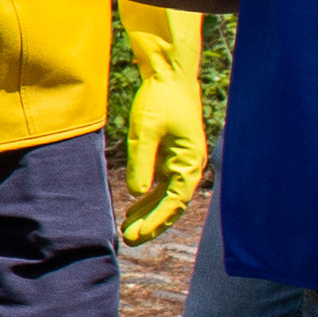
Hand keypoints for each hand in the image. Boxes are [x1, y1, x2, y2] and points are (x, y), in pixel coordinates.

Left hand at [117, 55, 207, 244]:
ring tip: (128, 230)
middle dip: (152, 223)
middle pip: (172, 203)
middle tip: (130, 241)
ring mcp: (181, 161)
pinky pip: (162, 184)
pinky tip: (133, 208)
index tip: (138, 235)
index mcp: (189, 162)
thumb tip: (138, 194)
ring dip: (149, 213)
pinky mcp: (171, 154)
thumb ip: (143, 162)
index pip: (175, 201)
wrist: (170, 76)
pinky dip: (148, 197)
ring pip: (166, 196)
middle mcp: (190, 165)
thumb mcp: (146, 130)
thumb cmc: (160, 100)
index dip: (157, 221)